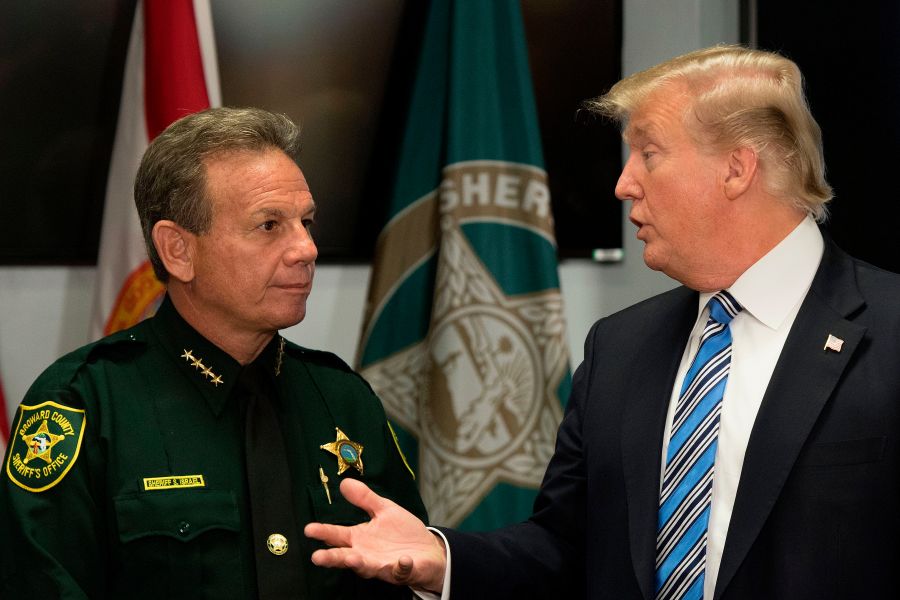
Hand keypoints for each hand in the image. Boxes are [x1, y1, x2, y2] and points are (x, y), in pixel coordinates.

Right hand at [304, 478, 446, 592]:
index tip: (309, 529)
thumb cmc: (402, 533)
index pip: (338, 535)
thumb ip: (364, 498)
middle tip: (317, 557)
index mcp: (360, 538)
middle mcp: (366, 554)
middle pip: (345, 557)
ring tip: (351, 559)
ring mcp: (383, 564)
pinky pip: (400, 570)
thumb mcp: (383, 510)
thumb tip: (344, 483)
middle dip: (332, 557)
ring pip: (367, 568)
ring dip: (359, 564)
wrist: (428, 550)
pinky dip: (401, 566)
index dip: (324, 532)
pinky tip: (402, 560)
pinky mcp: (402, 571)